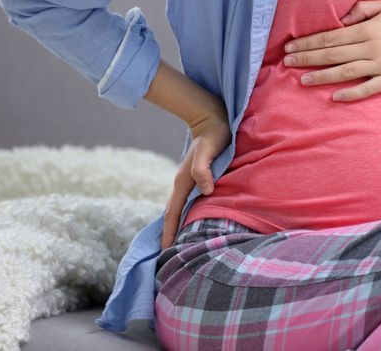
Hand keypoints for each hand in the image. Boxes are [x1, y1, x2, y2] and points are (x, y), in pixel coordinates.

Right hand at [161, 111, 230, 250]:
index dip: (169, 233)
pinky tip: (193, 226)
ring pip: (181, 211)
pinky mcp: (198, 180)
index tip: (166, 253)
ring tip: (181, 249)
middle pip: (174, 216)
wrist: (213, 121)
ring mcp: (189, 183)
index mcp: (183, 182)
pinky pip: (190, 204)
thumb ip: (204, 169)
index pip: (173, 214)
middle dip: (170, 236)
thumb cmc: (214, 136)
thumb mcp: (210, 150)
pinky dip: (188, 217)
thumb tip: (205, 191)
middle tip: (171, 260)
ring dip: (179, 228)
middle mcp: (183, 185)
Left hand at [282, 0, 380, 101]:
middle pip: (334, 53)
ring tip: (303, 80)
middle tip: (287, 62)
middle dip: (309, 58)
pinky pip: (369, 88)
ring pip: (346, 71)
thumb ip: (362, 8)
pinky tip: (335, 97)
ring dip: (323, 76)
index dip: (310, 42)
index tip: (291, 47)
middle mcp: (372, 46)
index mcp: (367, 29)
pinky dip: (351, 93)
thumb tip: (342, 18)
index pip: (332, 36)